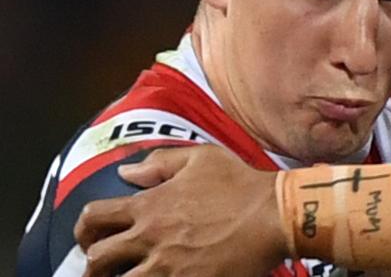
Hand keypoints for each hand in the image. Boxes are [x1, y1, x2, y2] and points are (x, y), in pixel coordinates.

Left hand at [75, 145, 287, 276]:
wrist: (272, 214)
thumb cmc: (239, 183)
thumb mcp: (200, 158)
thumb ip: (159, 162)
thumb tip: (127, 173)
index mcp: (151, 204)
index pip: (95, 217)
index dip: (84, 229)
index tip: (89, 237)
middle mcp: (151, 237)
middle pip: (97, 260)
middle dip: (91, 267)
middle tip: (101, 270)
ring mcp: (167, 267)